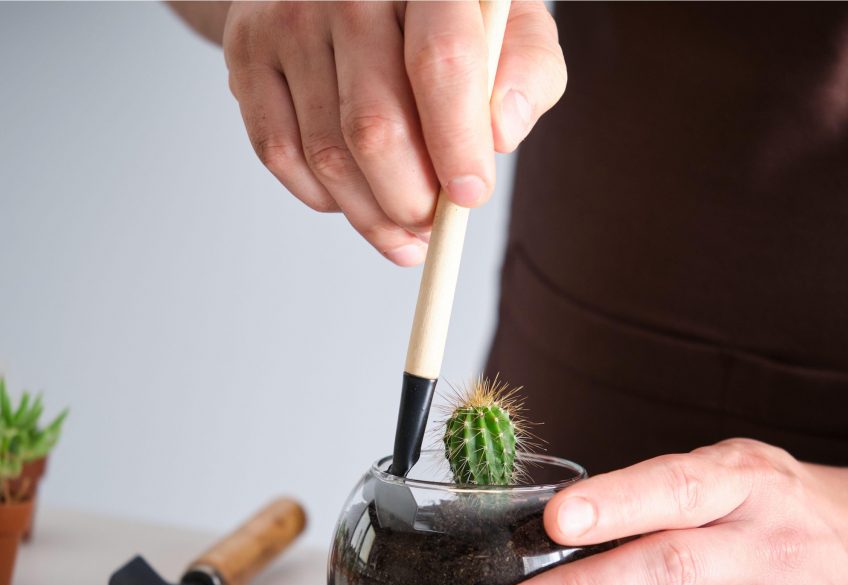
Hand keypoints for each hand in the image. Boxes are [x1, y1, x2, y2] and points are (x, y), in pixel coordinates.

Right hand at [222, 1, 565, 263]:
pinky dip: (324, 197)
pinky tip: (356, 197)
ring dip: (371, 215)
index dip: (457, 143)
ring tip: (404, 227)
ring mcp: (289, 19)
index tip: (471, 196)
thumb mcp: (508, 28)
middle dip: (411, 201)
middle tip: (434, 222)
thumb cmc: (445, 18)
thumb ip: (527, 75)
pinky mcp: (247, 52)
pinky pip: (281, 155)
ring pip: (328, 155)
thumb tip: (502, 134)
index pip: (441, 63)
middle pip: (375, 127)